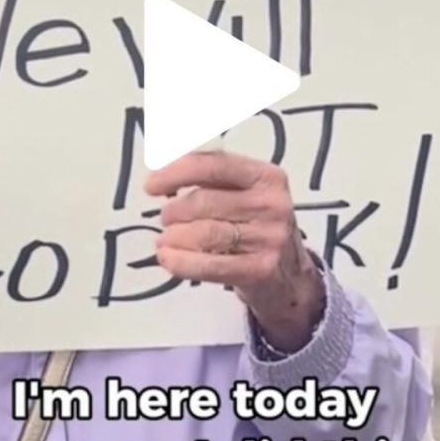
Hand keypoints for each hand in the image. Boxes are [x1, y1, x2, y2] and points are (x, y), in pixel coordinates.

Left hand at [145, 152, 323, 351]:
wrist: (289, 276)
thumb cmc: (255, 226)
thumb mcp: (246, 194)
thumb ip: (212, 179)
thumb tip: (163, 172)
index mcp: (266, 176)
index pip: (214, 165)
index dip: (176, 172)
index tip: (150, 184)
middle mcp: (272, 204)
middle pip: (204, 201)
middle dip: (173, 211)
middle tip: (165, 219)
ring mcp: (269, 238)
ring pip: (204, 233)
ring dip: (174, 237)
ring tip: (165, 240)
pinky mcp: (260, 270)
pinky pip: (209, 265)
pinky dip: (181, 262)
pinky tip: (167, 258)